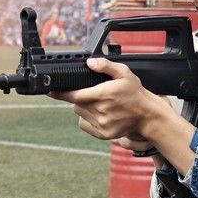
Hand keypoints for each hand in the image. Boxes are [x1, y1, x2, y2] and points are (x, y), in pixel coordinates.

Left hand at [49, 58, 165, 140]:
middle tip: (93, 94)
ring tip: (99, 104)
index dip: (60, 93)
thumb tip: (89, 63)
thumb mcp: (124, 73)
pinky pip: (84, 125)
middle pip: (76, 104)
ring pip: (79, 114)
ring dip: (83, 108)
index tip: (50, 90)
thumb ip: (105, 66)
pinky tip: (99, 114)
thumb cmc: (135, 93)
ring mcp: (102, 124)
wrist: (147, 115)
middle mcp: (101, 110)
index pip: (75, 95)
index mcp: (104, 94)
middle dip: (80, 98)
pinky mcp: (102, 134)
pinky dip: (86, 119)